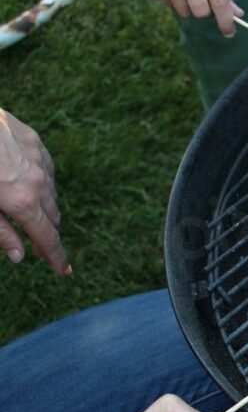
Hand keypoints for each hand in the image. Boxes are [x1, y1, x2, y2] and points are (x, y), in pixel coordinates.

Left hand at [0, 108, 68, 274]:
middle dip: (47, 234)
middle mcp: (38, 181)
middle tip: (39, 249)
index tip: (64, 271)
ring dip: (44, 209)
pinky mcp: (34, 140)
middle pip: (52, 216)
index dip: (56, 256)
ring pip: (51, 192)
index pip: (47, 237)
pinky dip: (41, 183)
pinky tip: (30, 183)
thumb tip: (19, 256)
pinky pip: (46, 168)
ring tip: (31, 217)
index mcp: (22, 202)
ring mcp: (39, 158)